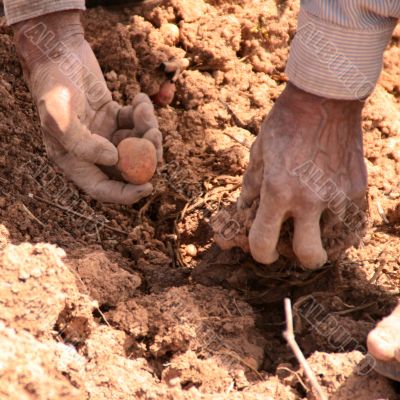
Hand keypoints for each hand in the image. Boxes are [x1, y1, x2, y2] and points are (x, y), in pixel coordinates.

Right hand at [13, 11, 162, 203]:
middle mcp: (91, 151)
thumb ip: (82, 143)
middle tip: (155, 137)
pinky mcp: (116, 117)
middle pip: (126, 168)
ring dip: (148, 130)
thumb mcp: (59, 115)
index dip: (126, 194)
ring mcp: (105, 134)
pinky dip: (144, 114)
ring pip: (136, 145)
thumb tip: (114, 160)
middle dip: (146, 156)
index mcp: (73, 160)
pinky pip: (137, 124)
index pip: (102, 189)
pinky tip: (140, 99)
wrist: (58, 50)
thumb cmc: (53, 83)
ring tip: (144, 110)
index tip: (149, 187)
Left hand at [237, 83, 366, 268]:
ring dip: (325, 239)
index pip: (264, 243)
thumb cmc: (285, 124)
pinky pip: (352, 220)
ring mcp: (337, 194)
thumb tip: (242, 214)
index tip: (265, 250)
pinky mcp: (358, 187)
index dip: (261, 254)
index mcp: (278, 191)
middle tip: (297, 247)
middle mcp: (309, 198)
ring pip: (337, 242)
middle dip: (300, 259)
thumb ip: (251, 189)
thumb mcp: (259, 154)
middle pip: (309, 256)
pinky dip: (341, 223)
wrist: (325, 98)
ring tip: (317, 224)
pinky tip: (331, 210)